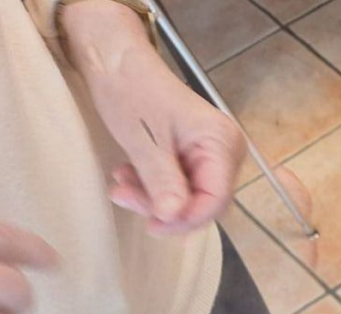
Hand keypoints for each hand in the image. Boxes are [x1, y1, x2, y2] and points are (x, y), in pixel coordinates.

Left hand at [71, 16, 242, 234]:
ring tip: (120, 184)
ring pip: (190, 196)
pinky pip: (181, 184)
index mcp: (221, 142)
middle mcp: (225, 150)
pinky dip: (154, 186)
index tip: (152, 225)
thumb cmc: (130, 91)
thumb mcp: (143, 140)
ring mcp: (211, 153)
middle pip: (204, 200)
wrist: (116, 60)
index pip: (216, 198)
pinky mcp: (195, 155)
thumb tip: (173, 217)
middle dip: (165, 207)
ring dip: (154, 197)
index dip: (187, 218)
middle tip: (123, 198)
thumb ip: (162, 181)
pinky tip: (129, 175)